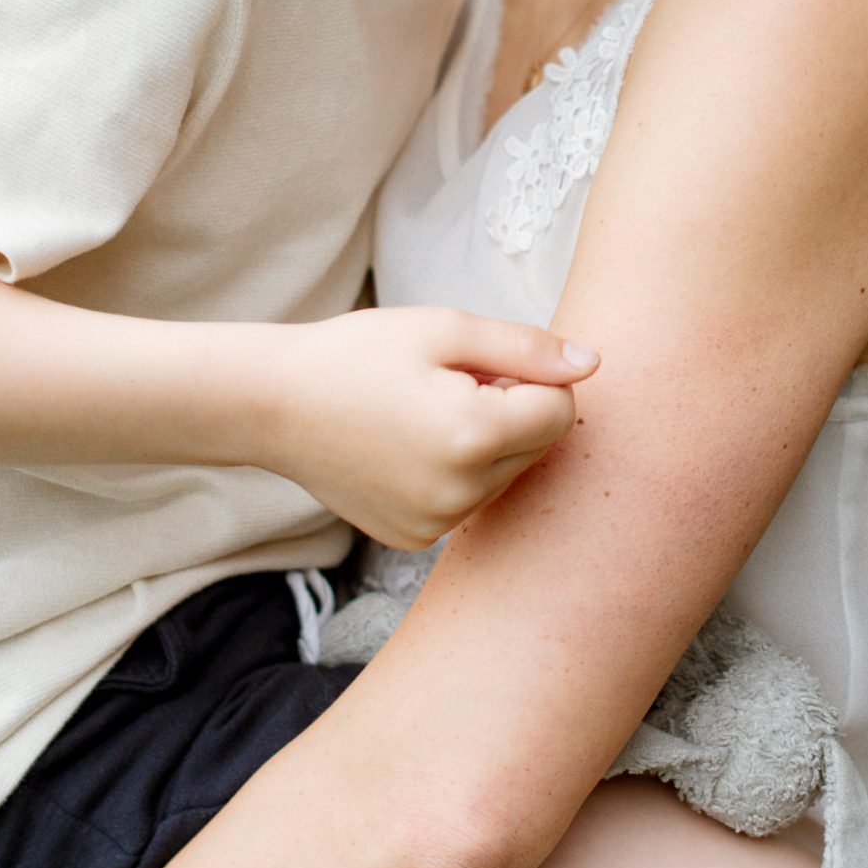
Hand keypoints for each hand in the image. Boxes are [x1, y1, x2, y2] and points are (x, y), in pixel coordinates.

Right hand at [265, 306, 599, 547]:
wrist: (275, 405)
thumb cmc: (359, 354)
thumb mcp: (445, 328)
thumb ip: (527, 347)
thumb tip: (593, 364)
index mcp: (474, 434)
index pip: (562, 410)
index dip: (532, 377)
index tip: (481, 364)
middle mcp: (462, 492)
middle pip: (539, 447)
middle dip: (513, 411)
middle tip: (448, 385)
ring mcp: (437, 524)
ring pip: (506, 476)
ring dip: (486, 444)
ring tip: (423, 415)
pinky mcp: (416, 539)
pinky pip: (469, 502)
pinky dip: (455, 474)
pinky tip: (407, 449)